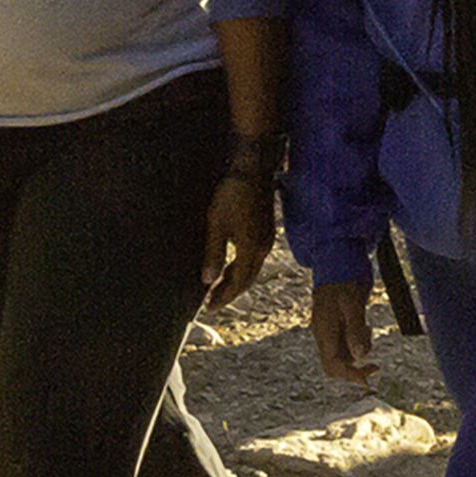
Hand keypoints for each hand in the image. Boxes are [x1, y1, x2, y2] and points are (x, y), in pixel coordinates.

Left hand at [201, 170, 272, 304]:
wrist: (252, 170)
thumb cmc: (232, 194)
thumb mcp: (216, 225)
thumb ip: (213, 254)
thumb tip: (208, 280)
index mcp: (251, 249)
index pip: (238, 282)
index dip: (224, 296)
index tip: (209, 306)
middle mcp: (263, 247)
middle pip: (247, 279)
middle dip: (230, 293)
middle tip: (212, 302)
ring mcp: (267, 239)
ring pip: (252, 269)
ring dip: (236, 281)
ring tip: (219, 288)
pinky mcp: (266, 231)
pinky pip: (255, 258)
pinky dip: (242, 268)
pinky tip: (232, 267)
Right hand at [310, 272, 375, 383]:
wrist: (337, 262)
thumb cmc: (343, 279)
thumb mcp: (352, 302)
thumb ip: (355, 329)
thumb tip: (360, 356)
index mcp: (324, 331)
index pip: (333, 365)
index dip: (349, 375)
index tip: (367, 379)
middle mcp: (324, 334)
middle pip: (335, 365)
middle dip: (354, 369)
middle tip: (375, 366)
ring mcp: (329, 330)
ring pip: (343, 355)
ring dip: (358, 351)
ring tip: (366, 327)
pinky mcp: (336, 325)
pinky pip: (346, 343)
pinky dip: (357, 341)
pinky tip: (364, 325)